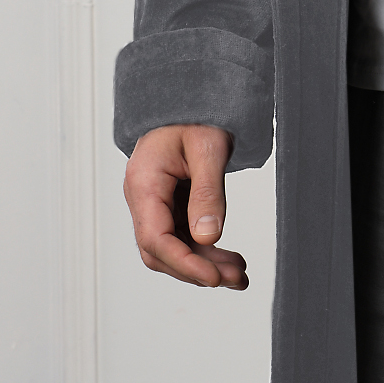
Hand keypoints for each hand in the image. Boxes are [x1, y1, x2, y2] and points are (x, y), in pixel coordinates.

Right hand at [124, 124, 248, 289]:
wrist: (190, 103)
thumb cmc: (195, 117)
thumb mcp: (209, 149)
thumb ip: (208, 193)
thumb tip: (207, 236)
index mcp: (143, 182)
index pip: (154, 238)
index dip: (184, 263)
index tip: (214, 278)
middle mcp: (143, 198)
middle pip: (160, 251)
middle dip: (197, 270)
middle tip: (237, 279)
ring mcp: (154, 205)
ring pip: (173, 249)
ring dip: (206, 266)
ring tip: (240, 275)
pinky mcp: (170, 209)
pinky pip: (183, 239)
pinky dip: (206, 253)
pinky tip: (231, 263)